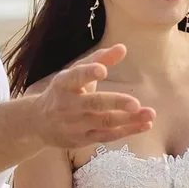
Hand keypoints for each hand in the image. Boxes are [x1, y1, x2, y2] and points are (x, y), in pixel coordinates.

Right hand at [34, 45, 153, 149]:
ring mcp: (76, 124)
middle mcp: (68, 104)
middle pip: (94, 103)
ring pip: (104, 122)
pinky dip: (127, 131)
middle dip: (115, 103)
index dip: (88, 73)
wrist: (38, 123)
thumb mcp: (75, 73)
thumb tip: (123, 48)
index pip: (76, 77)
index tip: (102, 70)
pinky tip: (144, 125)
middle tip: (135, 103)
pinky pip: (108, 136)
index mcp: (64, 83)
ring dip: (129, 119)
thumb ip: (99, 59)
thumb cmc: (63, 92)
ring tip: (150, 114)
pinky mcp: (83, 139)